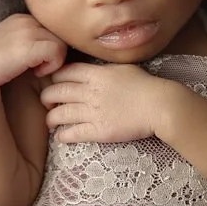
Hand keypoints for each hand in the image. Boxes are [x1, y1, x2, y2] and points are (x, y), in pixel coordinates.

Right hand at [0, 14, 68, 87]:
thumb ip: (29, 44)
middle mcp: (26, 20)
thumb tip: (52, 51)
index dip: (49, 47)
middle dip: (53, 52)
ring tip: (36, 70)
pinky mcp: (30, 43)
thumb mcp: (11, 48)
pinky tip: (36, 73)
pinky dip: (52, 65)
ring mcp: (28, 29)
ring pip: (62, 42)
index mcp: (22, 19)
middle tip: (39, 67)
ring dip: (53, 60)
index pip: (51, 30)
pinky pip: (58, 50)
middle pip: (59, 34)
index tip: (37, 63)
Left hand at [40, 62, 172, 143]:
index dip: (54, 77)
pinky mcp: (98, 130)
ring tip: (50, 121)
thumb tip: (94, 69)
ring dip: (51, 118)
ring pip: (60, 114)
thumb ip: (104, 69)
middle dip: (47, 97)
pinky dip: (63, 135)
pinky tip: (60, 137)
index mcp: (96, 74)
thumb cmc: (146, 85)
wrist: (159, 106)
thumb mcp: (122, 68)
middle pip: (56, 92)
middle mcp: (90, 92)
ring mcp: (93, 112)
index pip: (65, 72)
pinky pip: (73, 133)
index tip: (52, 82)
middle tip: (47, 102)